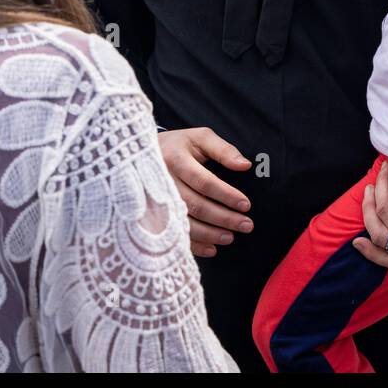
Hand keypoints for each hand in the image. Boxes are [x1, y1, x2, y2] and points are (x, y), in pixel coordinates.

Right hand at [157, 127, 253, 257]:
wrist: (141, 153)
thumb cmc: (179, 145)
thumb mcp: (200, 137)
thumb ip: (224, 149)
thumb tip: (245, 165)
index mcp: (175, 159)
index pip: (204, 182)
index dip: (226, 195)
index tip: (246, 205)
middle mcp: (161, 181)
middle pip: (195, 205)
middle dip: (223, 218)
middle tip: (246, 225)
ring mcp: (154, 201)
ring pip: (184, 223)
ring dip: (209, 234)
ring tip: (231, 237)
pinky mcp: (151, 215)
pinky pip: (172, 234)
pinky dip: (193, 245)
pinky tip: (211, 249)